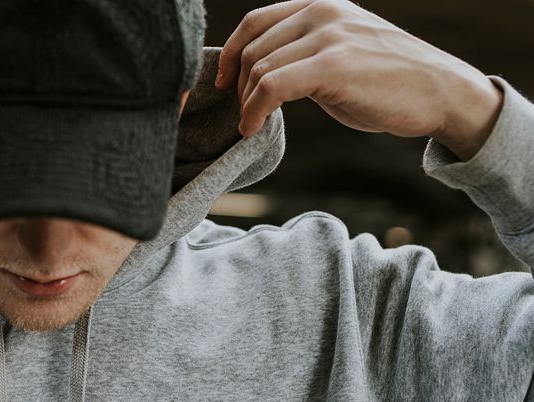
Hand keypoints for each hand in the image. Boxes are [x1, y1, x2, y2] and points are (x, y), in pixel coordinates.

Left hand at [215, 0, 503, 160]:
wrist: (440, 91)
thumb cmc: (388, 80)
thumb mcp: (341, 50)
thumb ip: (304, 51)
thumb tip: (259, 73)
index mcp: (321, 4)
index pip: (255, 22)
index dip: (230, 54)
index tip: (222, 84)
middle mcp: (322, 12)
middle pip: (252, 48)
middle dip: (238, 86)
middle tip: (243, 114)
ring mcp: (329, 36)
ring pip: (259, 69)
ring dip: (246, 103)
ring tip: (251, 125)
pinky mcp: (333, 65)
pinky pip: (272, 86)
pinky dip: (254, 110)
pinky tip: (253, 129)